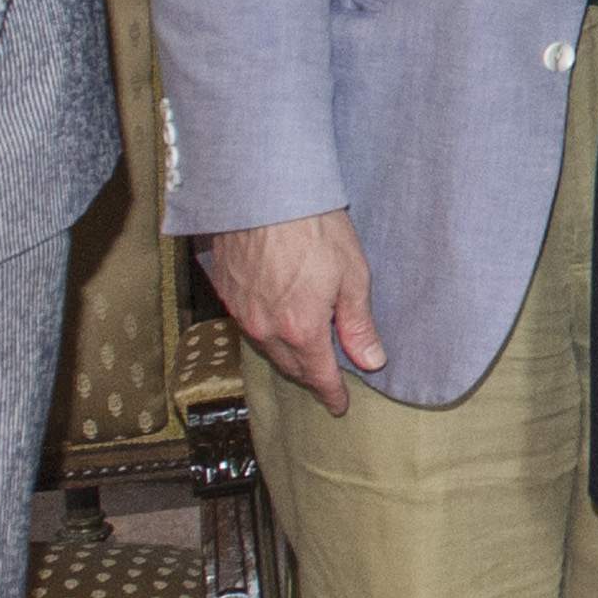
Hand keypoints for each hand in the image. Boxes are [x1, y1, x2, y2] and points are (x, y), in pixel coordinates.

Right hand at [201, 210, 384, 414]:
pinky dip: (265, 327)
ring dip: (286, 352)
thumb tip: (371, 360)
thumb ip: (358, 323)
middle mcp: (265, 328)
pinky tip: (276, 316)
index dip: (331, 394)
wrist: (263, 192)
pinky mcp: (226, 291)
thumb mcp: (352, 275)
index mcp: (300, 330)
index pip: (318, 376)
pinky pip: (248, 322)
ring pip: (266, 346)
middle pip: (290, 365)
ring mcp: (240, 311)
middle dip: (309, 375)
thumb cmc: (314, 228)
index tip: (339, 406)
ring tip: (303, 350)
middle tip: (325, 378)